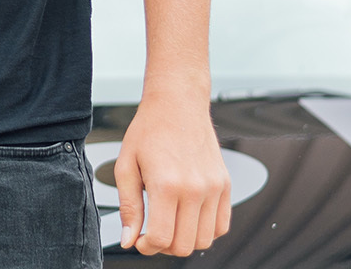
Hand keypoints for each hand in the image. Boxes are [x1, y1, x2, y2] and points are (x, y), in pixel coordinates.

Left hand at [114, 88, 231, 255]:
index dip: (147, 247)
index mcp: (167, 184)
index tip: (140, 240)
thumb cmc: (149, 130)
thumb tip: (130, 239)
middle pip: (184, 245)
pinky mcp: (225, 184)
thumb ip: (128, 207)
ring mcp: (214, 187)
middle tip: (152, 232)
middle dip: (164, 247)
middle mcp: (195, 188)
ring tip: (170, 224)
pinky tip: (188, 218)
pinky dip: (206, 230)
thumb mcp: (126, 166)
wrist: (177, 103)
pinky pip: (222, 226)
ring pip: (205, 240)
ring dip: (185, 241)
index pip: (162, 238)